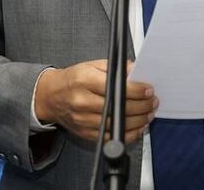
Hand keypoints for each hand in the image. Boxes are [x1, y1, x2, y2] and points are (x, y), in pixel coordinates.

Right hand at [34, 59, 157, 142]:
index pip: (116, 87)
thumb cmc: (72, 80)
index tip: (148, 89)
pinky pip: (112, 137)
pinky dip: (128, 134)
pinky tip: (138, 126)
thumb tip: (136, 70)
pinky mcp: (85, 133)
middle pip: (119, 107)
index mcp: (84, 81)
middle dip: (142, 105)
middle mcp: (83, 102)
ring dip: (139, 120)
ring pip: (118, 124)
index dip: (137, 90)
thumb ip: (115, 68)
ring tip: (149, 113)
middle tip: (153, 101)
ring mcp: (83, 120)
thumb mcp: (91, 65)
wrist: (51, 97)